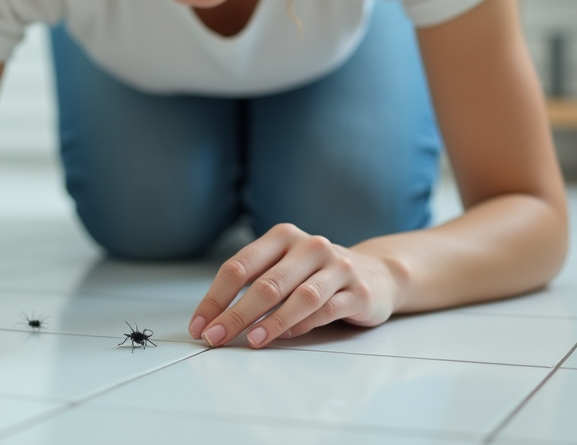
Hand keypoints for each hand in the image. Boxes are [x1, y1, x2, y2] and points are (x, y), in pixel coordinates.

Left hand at [188, 223, 402, 348]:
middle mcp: (310, 246)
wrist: (377, 274)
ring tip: (252, 341)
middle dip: (236, 314)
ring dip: (271, 322)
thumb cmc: (316, 275)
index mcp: (282, 236)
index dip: (215, 298)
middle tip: (216, 337)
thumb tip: (212, 319)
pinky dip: (304, 324)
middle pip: (266, 283)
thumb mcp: (283, 268)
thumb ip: (252, 285)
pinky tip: (287, 336)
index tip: (199, 325)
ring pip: (299, 296)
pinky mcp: (359, 291)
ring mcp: (337, 267)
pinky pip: (327, 310)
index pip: (239, 266)